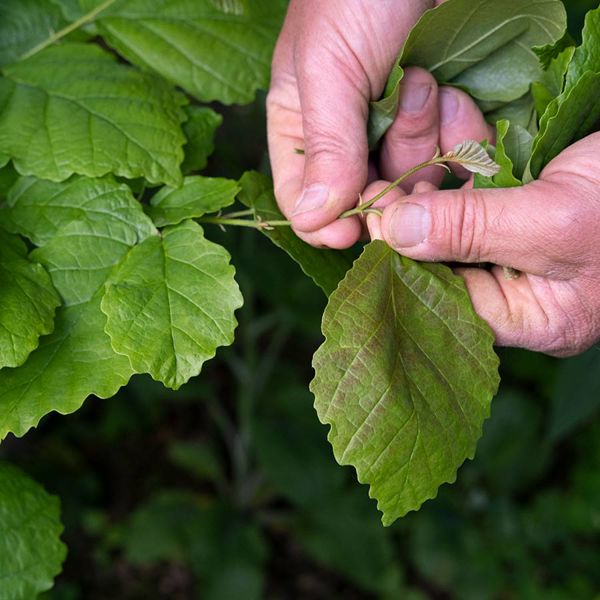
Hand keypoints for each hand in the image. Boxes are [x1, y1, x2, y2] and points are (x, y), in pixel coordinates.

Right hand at [267, 0, 491, 248]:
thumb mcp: (328, 68)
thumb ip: (324, 146)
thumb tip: (311, 220)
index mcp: (302, 124)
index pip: (303, 198)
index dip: (325, 223)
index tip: (351, 232)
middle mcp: (347, 136)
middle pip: (363, 197)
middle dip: (385, 176)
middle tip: (401, 137)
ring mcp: (395, 128)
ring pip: (409, 178)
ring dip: (420, 139)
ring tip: (423, 81)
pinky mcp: (439, 120)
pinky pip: (448, 155)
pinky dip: (454, 131)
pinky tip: (450, 90)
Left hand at [374, 134, 599, 356]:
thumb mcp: (555, 224)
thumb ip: (472, 231)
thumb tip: (392, 231)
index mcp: (523, 315)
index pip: (439, 296)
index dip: (399, 257)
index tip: (369, 215)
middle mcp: (513, 284)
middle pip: (439, 250)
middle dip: (410, 205)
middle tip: (377, 174)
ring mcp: (517, 240)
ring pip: (454, 208)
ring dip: (432, 165)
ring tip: (408, 130)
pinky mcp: (524, 201)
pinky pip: (481, 177)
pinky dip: (464, 145)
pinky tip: (446, 114)